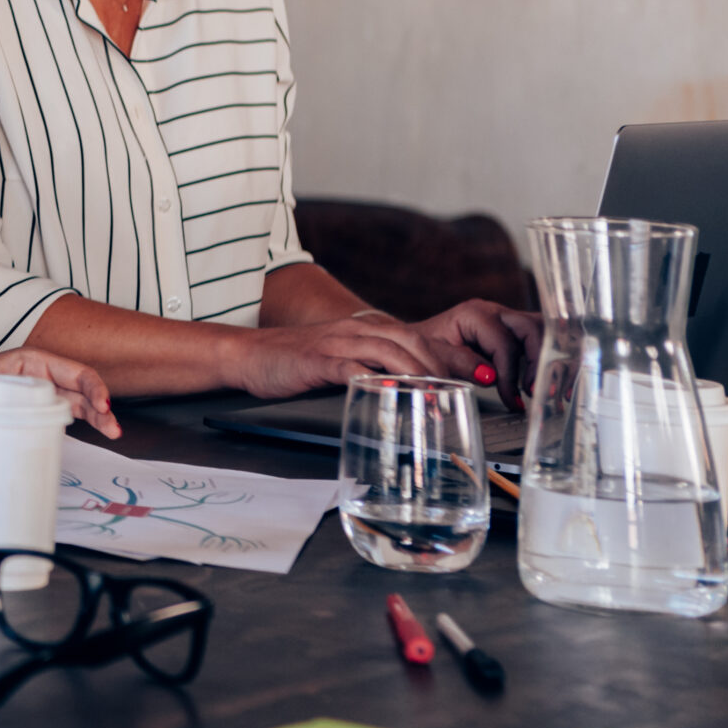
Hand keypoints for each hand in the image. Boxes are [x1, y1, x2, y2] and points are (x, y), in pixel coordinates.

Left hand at [0, 348, 120, 438]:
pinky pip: (72, 411)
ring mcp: (46, 390)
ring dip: (100, 416)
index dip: (90, 387)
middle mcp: (43, 373)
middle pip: (82, 388)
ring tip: (114, 431)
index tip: (100, 405)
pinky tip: (102, 429)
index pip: (71, 370)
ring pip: (81, 401)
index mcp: (31, 361)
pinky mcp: (45, 407)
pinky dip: (88, 421)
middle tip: (112, 427)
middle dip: (101, 406)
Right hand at [227, 314, 458, 399]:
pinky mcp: (319, 361)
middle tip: (466, 391)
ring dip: (418, 374)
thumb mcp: (343, 359)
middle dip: (444, 366)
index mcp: (368, 330)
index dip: (452, 358)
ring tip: (438, 396)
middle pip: (413, 342)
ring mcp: (338, 344)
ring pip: (390, 351)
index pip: (421, 339)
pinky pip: (353, 368)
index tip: (477, 378)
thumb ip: (375, 368)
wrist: (250, 354)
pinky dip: (376, 380)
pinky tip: (391, 393)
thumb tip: (412, 393)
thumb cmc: (297, 363)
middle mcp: (358, 331)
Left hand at [405, 299, 541, 408]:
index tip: (512, 399)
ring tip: (549, 389)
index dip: (511, 374)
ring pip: (544, 331)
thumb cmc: (423, 349)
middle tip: (538, 392)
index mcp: (474, 314)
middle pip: (533, 329)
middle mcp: (496, 311)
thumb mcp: (435, 358)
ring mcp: (508, 318)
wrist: (417, 341)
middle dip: (539, 362)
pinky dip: (549, 358)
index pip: (505, 343)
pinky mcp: (516, 330)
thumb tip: (490, 376)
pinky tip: (552, 382)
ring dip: (551, 359)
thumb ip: (461, 364)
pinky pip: (541, 339)